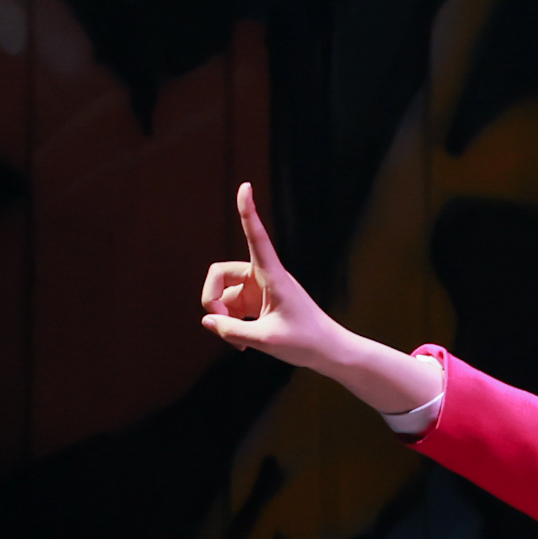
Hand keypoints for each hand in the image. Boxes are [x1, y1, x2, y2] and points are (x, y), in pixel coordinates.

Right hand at [199, 183, 435, 416]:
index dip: (249, 212)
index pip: (257, 237)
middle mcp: (263, 276)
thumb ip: (231, 329)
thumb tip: (207, 319)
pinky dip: (232, 325)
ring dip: (224, 318)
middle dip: (212, 298)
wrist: (330, 352)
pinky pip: (232, 308)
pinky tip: (242, 345)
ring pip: (224, 295)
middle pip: (219, 273)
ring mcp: (259, 289)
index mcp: (272, 275)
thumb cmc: (306, 342)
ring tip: (240, 343)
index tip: (245, 186)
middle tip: (220, 323)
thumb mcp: (266, 340)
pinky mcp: (258, 302)